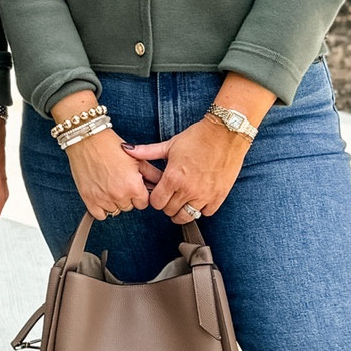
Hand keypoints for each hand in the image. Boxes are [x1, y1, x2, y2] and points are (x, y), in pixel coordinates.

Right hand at [64, 127, 158, 220]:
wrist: (88, 140)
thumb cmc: (112, 146)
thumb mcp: (136, 159)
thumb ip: (151, 174)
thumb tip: (163, 183)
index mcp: (133, 186)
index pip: (143, 203)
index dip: (138, 193)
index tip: (132, 185)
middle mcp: (120, 195)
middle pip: (129, 207)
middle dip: (126, 196)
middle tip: (118, 181)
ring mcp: (104, 199)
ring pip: (115, 211)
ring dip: (114, 201)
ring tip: (108, 184)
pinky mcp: (89, 200)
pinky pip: (101, 215)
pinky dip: (101, 207)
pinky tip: (101, 193)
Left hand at [126, 117, 247, 221]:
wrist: (225, 134)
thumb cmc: (197, 138)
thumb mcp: (169, 144)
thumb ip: (146, 152)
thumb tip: (126, 149)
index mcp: (173, 178)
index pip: (156, 203)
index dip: (155, 199)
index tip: (159, 192)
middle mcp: (188, 190)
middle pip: (170, 211)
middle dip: (167, 205)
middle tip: (170, 195)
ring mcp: (204, 195)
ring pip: (186, 216)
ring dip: (182, 211)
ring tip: (182, 201)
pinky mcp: (219, 196)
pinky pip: (206, 213)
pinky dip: (201, 209)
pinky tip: (198, 199)